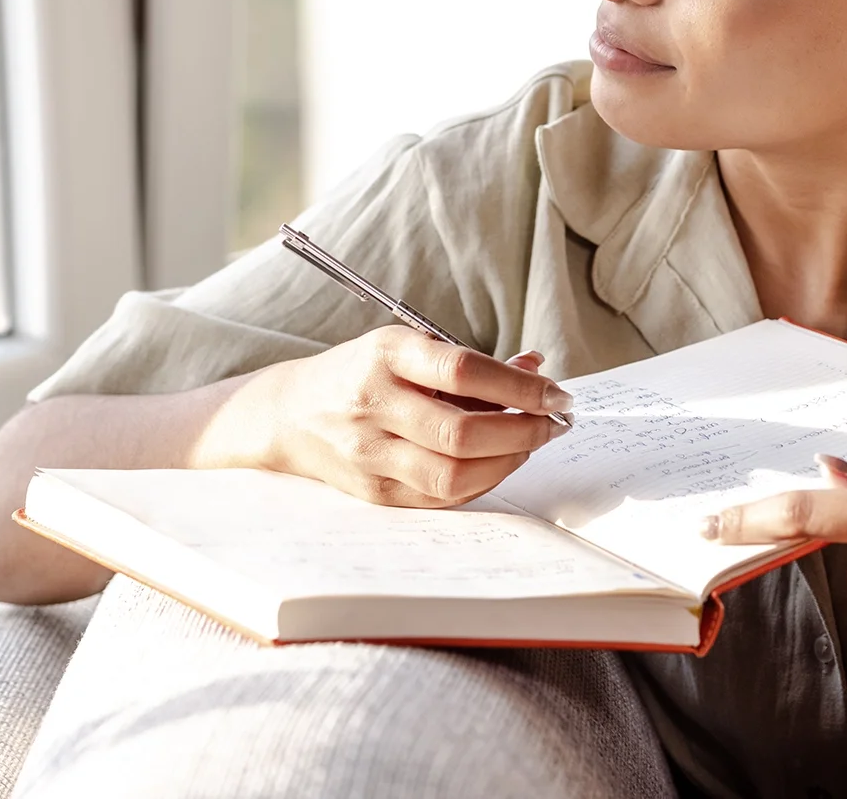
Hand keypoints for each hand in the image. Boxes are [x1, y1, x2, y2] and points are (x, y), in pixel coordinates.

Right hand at [221, 327, 573, 507]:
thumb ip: (471, 363)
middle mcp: (374, 404)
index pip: (464, 371)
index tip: (557, 393)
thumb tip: (536, 372)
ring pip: (454, 474)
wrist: (289, 414)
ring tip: (529, 443)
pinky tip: (498, 464)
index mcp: (386, 356)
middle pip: (463, 433)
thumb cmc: (361, 374)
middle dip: (524, 431)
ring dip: (508, 462)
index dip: (520, 386)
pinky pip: (440, 497)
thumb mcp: (408, 348)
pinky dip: (481, 482)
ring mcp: (370, 453)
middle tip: (553, 423)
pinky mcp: (374, 491)